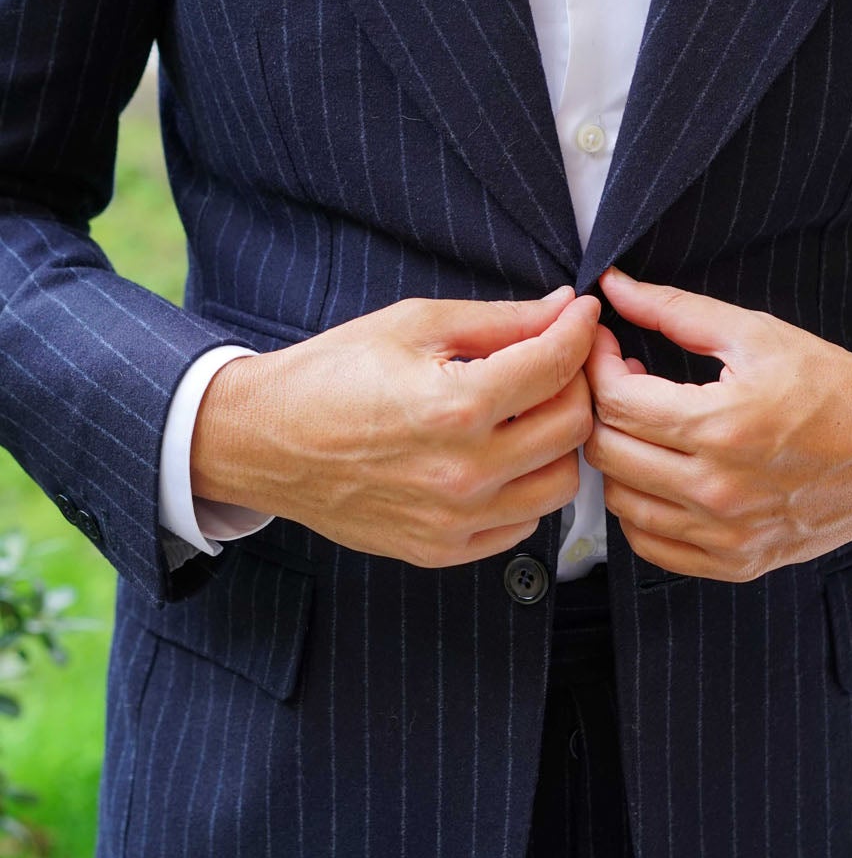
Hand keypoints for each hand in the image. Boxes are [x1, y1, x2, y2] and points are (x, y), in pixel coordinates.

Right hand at [191, 287, 599, 566]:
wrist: (264, 440)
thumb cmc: (332, 375)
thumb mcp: (414, 325)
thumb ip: (500, 319)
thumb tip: (564, 308)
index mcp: (456, 406)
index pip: (556, 366)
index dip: (579, 331)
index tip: (581, 315)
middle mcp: (463, 471)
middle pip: (572, 427)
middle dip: (576, 383)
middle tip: (558, 360)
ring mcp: (455, 519)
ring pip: (561, 484)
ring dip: (558, 442)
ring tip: (529, 411)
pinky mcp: (442, 549)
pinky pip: (523, 523)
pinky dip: (526, 486)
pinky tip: (500, 454)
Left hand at [585, 267, 851, 582]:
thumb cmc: (834, 386)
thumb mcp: (757, 334)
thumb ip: (676, 310)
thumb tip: (613, 285)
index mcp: (722, 426)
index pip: (616, 402)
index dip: (597, 366)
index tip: (606, 346)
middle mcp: (718, 489)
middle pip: (608, 452)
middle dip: (599, 408)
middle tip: (621, 380)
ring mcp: (726, 534)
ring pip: (620, 502)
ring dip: (617, 457)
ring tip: (643, 425)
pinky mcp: (735, 563)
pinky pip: (650, 544)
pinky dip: (639, 508)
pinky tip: (659, 472)